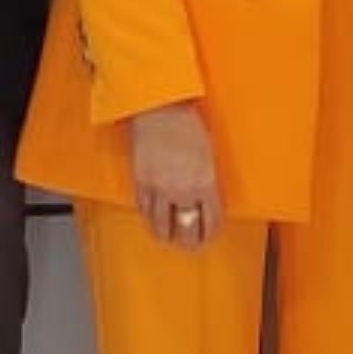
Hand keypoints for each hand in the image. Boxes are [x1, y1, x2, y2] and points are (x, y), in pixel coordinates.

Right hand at [127, 102, 220, 249]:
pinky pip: (144, 209)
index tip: (209, 234)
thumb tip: (207, 192)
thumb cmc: (185, 122)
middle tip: (190, 244)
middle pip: (187, 228)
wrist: (158, 109)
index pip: (211, 220)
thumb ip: (208, 176)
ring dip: (166, 234)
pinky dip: (148, 216)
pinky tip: (151, 218)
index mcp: (206, 182)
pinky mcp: (141, 183)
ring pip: (162, 225)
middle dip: (190, 240)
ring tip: (168, 238)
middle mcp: (183, 191)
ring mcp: (160, 189)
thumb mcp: (208, 151)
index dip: (211, 232)